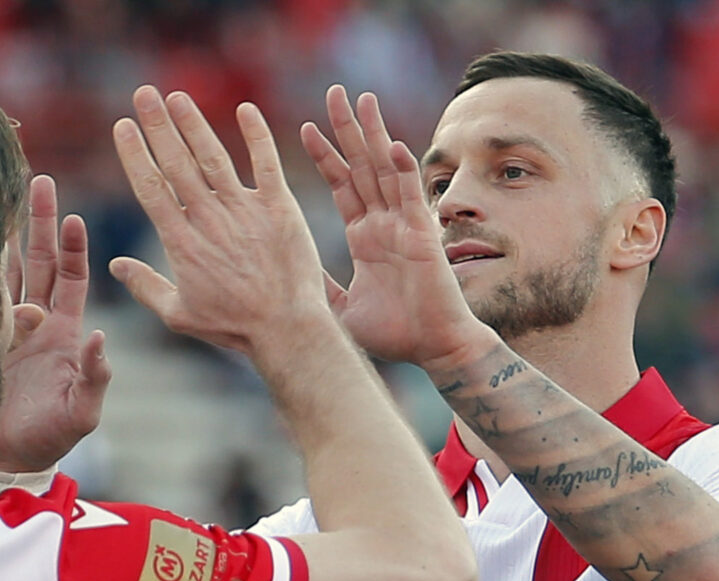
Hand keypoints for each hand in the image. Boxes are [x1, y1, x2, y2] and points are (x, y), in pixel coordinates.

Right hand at [0, 174, 110, 473]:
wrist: (6, 460)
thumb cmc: (51, 436)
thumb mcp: (82, 412)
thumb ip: (95, 377)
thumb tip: (100, 338)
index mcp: (63, 332)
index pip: (70, 278)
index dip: (74, 248)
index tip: (74, 218)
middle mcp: (33, 321)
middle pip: (38, 260)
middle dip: (38, 221)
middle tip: (35, 180)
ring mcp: (1, 325)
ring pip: (3, 270)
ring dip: (1, 235)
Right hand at [109, 87, 327, 355]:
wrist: (286, 327)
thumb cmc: (233, 326)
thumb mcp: (179, 315)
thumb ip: (145, 287)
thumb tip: (115, 265)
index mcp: (181, 242)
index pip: (151, 187)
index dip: (135, 153)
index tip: (122, 125)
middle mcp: (209, 219)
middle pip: (177, 163)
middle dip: (158, 125)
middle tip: (144, 93)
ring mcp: (244, 210)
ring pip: (213, 157)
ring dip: (194, 123)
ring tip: (177, 96)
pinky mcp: (279, 208)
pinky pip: (267, 163)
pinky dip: (257, 135)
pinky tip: (247, 109)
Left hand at [301, 86, 497, 370]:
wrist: (432, 349)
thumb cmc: (393, 334)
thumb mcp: (340, 308)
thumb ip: (318, 287)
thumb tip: (286, 278)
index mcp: (365, 236)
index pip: (342, 185)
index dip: (326, 157)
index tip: (306, 128)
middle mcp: (383, 223)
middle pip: (362, 166)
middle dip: (348, 129)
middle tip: (334, 93)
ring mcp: (403, 225)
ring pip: (385, 170)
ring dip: (374, 135)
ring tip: (363, 99)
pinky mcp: (422, 235)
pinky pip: (410, 197)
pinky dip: (403, 170)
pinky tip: (392, 144)